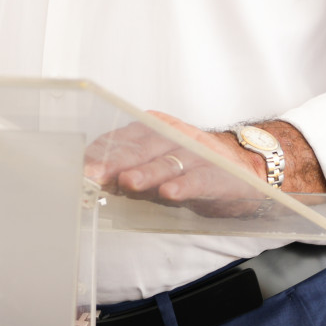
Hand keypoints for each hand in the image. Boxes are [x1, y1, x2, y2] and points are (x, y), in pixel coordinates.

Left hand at [81, 113, 325, 216]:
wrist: (249, 170)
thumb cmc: (192, 170)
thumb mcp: (157, 169)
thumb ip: (127, 174)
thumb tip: (88, 184)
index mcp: (154, 130)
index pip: (121, 140)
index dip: (99, 155)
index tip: (77, 170)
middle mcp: (173, 136)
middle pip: (140, 148)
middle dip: (114, 163)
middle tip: (91, 177)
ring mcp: (198, 153)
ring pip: (167, 161)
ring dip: (146, 172)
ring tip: (127, 183)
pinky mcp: (219, 173)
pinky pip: (199, 178)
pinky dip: (185, 185)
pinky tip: (170, 194)